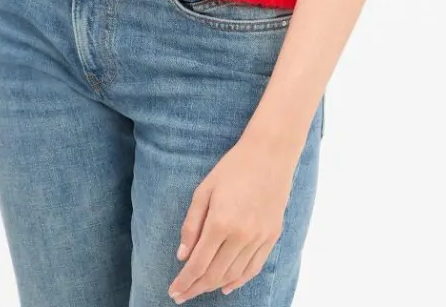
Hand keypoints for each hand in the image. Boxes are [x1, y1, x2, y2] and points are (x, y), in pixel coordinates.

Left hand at [168, 134, 297, 301]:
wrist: (270, 153)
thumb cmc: (233, 167)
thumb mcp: (204, 190)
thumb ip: (192, 224)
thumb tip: (182, 255)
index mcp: (221, 222)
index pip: (198, 264)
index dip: (184, 282)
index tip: (173, 292)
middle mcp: (241, 235)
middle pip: (215, 274)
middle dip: (196, 288)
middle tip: (182, 296)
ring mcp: (259, 238)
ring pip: (234, 274)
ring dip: (215, 286)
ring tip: (200, 289)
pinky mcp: (272, 236)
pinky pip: (254, 267)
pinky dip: (239, 280)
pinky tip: (227, 286)